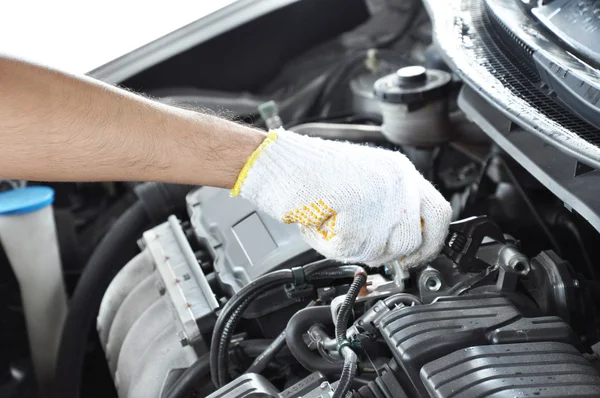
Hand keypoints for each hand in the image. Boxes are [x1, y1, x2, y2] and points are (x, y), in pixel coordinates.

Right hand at [231, 128, 451, 266]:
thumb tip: (405, 243)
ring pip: (382, 249)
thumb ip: (390, 207)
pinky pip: (352, 249)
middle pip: (414, 240)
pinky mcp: (357, 207)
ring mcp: (378, 193)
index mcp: (399, 171)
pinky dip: (331, 246)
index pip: (439, 214)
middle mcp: (396, 180)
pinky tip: (320, 225)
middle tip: (365, 248)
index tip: (414, 257)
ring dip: (355, 248)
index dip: (430, 243)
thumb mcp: (364, 181)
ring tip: (333, 226)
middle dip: (389, 255)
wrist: (276, 162)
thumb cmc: (311, 173)